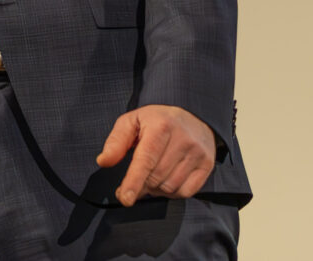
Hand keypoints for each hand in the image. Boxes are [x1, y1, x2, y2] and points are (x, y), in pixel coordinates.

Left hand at [96, 104, 216, 205]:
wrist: (193, 115)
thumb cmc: (157, 120)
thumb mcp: (132, 121)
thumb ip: (116, 141)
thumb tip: (104, 161)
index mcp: (161, 126)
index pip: (146, 160)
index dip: (134, 181)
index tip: (125, 198)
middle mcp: (183, 139)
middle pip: (156, 177)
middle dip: (141, 184)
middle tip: (133, 181)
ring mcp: (198, 153)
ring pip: (170, 187)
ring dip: (155, 189)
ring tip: (151, 175)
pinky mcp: (208, 165)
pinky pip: (186, 192)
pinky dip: (172, 192)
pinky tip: (166, 180)